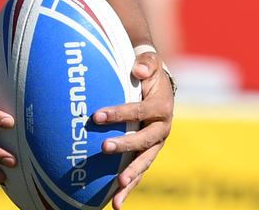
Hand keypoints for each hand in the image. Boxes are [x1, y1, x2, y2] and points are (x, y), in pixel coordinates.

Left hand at [91, 49, 173, 208]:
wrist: (158, 83)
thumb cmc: (149, 71)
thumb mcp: (150, 63)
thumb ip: (146, 64)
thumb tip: (138, 71)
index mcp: (161, 108)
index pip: (139, 111)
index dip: (119, 113)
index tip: (97, 115)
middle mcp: (161, 129)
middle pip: (144, 141)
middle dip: (125, 146)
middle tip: (104, 147)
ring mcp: (155, 144)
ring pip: (144, 163)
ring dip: (131, 177)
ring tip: (117, 190)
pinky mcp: (147, 153)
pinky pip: (139, 172)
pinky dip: (129, 187)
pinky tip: (116, 203)